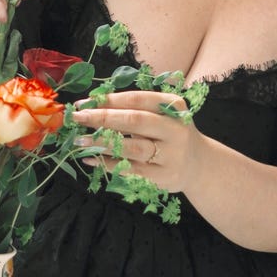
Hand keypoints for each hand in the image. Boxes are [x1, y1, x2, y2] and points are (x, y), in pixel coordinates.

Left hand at [76, 91, 201, 191]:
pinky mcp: (163, 177)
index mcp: (173, 106)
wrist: (199, 164)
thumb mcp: (163, 114)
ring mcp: (171, 155)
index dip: (108, 100)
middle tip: (77, 118)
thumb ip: (135, 108)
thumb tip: (93, 105)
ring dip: (102, 143)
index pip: (137, 99)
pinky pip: (131, 169)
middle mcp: (175, 129)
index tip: (84, 102)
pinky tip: (91, 159)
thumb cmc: (171, 133)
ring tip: (79, 140)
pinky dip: (108, 164)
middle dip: (102, 118)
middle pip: (134, 121)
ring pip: (132, 147)